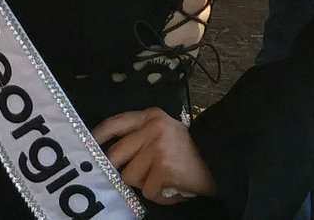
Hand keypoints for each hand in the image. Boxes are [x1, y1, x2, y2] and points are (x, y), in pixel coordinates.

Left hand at [94, 107, 216, 203]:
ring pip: (129, 176)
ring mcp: (158, 148)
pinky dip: (160, 196)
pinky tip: (172, 190)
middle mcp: (152, 128)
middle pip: (115, 155)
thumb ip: (140, 134)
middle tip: (138, 176)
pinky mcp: (165, 168)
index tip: (89, 148)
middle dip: (122, 170)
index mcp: (150, 116)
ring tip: (163, 180)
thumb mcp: (165, 131)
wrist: (224, 163)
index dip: (98, 137)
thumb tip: (108, 152)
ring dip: (144, 184)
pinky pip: (147, 191)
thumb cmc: (190, 151)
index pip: (114, 123)